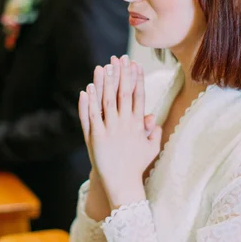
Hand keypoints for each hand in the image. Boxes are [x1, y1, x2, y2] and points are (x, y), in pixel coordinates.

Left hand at [86, 56, 156, 172]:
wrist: (123, 184)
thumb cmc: (137, 166)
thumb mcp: (151, 148)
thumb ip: (152, 132)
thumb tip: (152, 118)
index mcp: (138, 124)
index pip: (138, 96)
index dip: (136, 79)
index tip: (134, 64)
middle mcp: (125, 124)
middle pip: (123, 93)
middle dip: (121, 74)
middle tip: (119, 57)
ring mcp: (110, 130)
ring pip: (106, 101)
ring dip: (104, 83)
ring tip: (103, 66)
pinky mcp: (96, 138)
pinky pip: (91, 116)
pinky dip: (89, 102)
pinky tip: (87, 89)